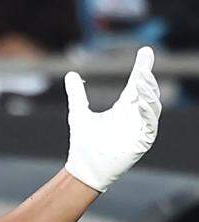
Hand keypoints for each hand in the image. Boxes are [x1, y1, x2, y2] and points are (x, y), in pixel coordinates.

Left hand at [64, 46, 160, 192]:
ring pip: (152, 107)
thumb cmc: (83, 144)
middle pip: (147, 93)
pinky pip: (149, 125)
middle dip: (147, 80)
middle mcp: (135, 116)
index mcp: (124, 108)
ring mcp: (139, 129)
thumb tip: (70, 73)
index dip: (142, 68)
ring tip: (142, 81)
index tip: (146, 51)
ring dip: (149, 94)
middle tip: (143, 68)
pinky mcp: (141, 142)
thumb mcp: (78, 113)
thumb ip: (77, 94)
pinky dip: (147, 113)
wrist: (83, 169)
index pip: (136, 84)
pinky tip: (141, 102)